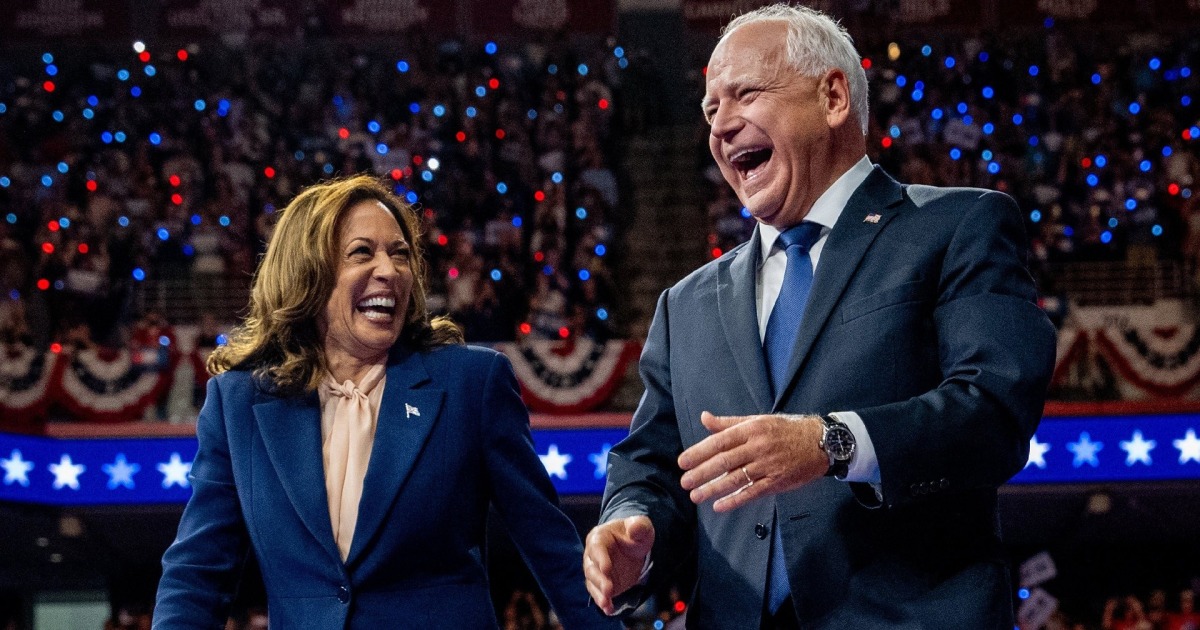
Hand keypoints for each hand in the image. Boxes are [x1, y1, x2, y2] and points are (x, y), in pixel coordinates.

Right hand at [583, 515, 654, 614]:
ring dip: (599, 593)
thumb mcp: (642, 526)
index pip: (596, 548)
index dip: (601, 559)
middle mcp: (593, 555)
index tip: (607, 569)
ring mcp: (596, 570)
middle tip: (609, 589)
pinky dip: (603, 602)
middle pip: (591, 568)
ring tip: (606, 603)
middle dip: (599, 580)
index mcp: (599, 537)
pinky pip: (599, 593)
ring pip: (592, 583)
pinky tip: (609, 609)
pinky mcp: (602, 583)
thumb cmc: (636, 533)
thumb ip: (639, 526)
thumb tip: (634, 528)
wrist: (634, 545)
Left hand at [677, 411, 827, 511]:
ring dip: (713, 489)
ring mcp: (768, 465)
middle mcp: (758, 447)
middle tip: (684, 482)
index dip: (699, 452)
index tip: (683, 462)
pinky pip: (752, 492)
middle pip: (725, 461)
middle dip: (702, 473)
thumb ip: (729, 423)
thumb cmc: (785, 430)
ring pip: (736, 479)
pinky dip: (735, 500)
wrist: (820, 442)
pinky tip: (719, 506)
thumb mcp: (758, 421)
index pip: (720, 442)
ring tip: (695, 496)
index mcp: (751, 429)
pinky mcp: (777, 481)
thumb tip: (704, 418)